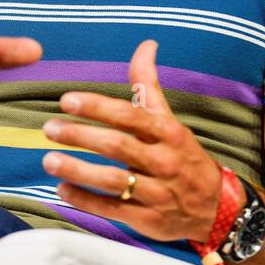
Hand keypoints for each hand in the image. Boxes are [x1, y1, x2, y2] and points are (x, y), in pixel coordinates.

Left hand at [40, 39, 239, 242]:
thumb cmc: (182, 156)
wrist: (215, 207)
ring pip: (113, 180)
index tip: (68, 100)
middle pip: (118, 146)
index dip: (98, 107)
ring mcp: (156, 193)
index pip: (131, 115)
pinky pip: (113, 209)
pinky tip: (62, 189)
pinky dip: (85, 200)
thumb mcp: (169, 119)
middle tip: (51, 127)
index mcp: (168, 132)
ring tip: (49, 160)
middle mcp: (163, 161)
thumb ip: (149, 84)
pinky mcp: (148, 220)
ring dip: (78, 170)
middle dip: (81, 136)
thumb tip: (146, 45)